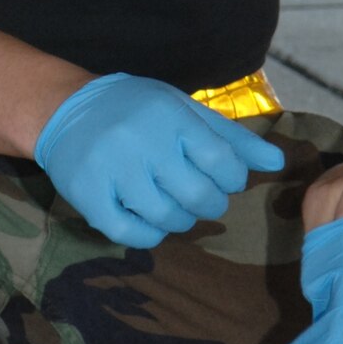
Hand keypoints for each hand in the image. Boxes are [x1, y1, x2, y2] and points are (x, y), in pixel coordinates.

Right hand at [33, 72, 285, 247]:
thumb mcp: (184, 110)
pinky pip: (131, 234)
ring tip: (173, 205)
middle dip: (210, 203)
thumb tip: (277, 161)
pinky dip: (149, 234)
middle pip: (198, 195)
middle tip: (200, 196)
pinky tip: (148, 219)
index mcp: (170, 117)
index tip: (222, 177)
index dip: (232, 178)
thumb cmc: (136, 109)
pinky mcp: (88, 195)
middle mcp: (142, 142)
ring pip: (167, 218)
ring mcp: (112, 170)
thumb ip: (231, 137)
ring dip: (181, 220)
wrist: (65, 109)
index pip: (223, 163)